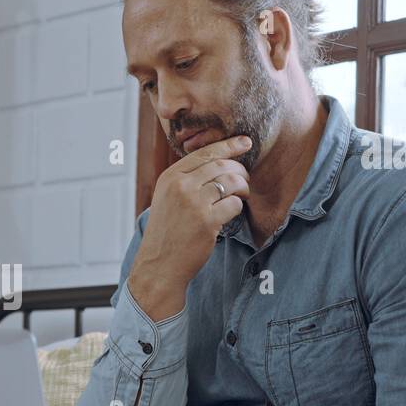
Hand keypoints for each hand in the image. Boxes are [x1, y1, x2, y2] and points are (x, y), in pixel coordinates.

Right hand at [128, 135, 250, 319]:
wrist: (159, 263)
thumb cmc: (166, 232)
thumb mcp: (166, 198)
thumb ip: (185, 179)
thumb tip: (217, 162)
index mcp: (170, 177)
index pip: (204, 153)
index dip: (228, 146)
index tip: (245, 142)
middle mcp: (181, 186)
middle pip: (221, 165)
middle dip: (240, 170)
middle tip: (245, 179)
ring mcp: (194, 203)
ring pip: (231, 182)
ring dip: (243, 187)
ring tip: (242, 195)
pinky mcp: (207, 221)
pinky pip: (234, 204)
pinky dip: (237, 207)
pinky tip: (231, 213)